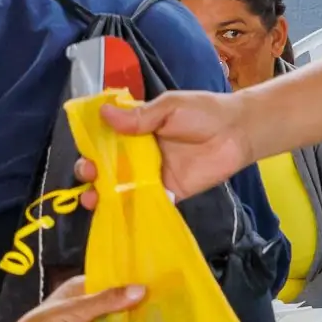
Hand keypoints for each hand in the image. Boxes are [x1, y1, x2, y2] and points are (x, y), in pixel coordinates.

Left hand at [0, 275, 144, 321]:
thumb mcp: (75, 310)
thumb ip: (107, 300)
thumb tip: (142, 289)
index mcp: (79, 291)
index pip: (109, 282)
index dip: (129, 282)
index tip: (158, 280)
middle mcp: (87, 309)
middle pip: (116, 306)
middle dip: (136, 307)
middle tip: (169, 305)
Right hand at [99, 90, 256, 201]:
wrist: (238, 131)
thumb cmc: (204, 112)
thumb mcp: (169, 107)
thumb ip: (140, 116)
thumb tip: (104, 113)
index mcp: (137, 131)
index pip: (107, 139)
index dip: (92, 146)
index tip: (83, 150)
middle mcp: (141, 155)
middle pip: (109, 166)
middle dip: (92, 172)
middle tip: (89, 173)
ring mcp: (153, 176)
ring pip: (122, 188)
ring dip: (104, 194)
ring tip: (91, 198)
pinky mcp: (170, 193)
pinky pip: (147, 204)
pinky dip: (131, 211)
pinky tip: (116, 214)